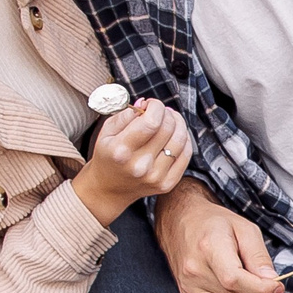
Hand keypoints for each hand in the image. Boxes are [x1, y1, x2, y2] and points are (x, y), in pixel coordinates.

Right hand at [75, 99, 191, 225]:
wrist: (108, 188)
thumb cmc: (108, 155)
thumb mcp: (106, 132)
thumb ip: (125, 115)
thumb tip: (145, 104)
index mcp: (121, 151)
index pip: (151, 122)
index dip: (156, 107)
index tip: (152, 104)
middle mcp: (140, 166)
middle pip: (167, 129)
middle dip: (167, 113)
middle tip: (160, 111)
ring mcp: (155, 176)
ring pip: (180, 140)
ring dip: (178, 123)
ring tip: (170, 119)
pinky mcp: (167, 184)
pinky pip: (186, 155)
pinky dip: (184, 139)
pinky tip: (176, 133)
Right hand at [152, 178, 292, 292]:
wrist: (180, 223)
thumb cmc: (214, 223)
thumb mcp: (243, 228)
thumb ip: (258, 255)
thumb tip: (272, 281)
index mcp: (208, 250)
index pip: (235, 280)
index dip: (261, 290)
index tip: (282, 289)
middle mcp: (196, 274)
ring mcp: (192, 291)